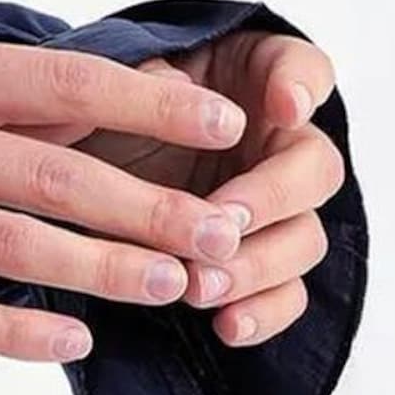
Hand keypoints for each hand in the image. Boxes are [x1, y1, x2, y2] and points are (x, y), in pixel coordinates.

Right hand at [0, 36, 265, 365]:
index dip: (154, 101)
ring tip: (171, 285)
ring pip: (17, 248)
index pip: (72, 82)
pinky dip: (18, 332)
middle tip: (222, 236)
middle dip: (152, 209)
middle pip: (61, 177)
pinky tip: (76, 340)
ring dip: (104, 270)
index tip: (229, 118)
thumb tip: (110, 91)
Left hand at [61, 25, 343, 352]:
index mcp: (254, 81)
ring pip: (302, 240)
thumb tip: (179, 94)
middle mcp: (279, 144)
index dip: (301, 86)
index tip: (284, 106)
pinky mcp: (256, 262)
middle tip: (221, 222)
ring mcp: (273, 209)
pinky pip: (284, 294)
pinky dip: (262, 312)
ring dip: (256, 266)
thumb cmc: (105, 111)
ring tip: (201, 284)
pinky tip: (228, 325)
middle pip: (314, 170)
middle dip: (269, 199)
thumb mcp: (113, 84)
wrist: (79, 167)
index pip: (303, 68)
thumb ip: (146, 79)